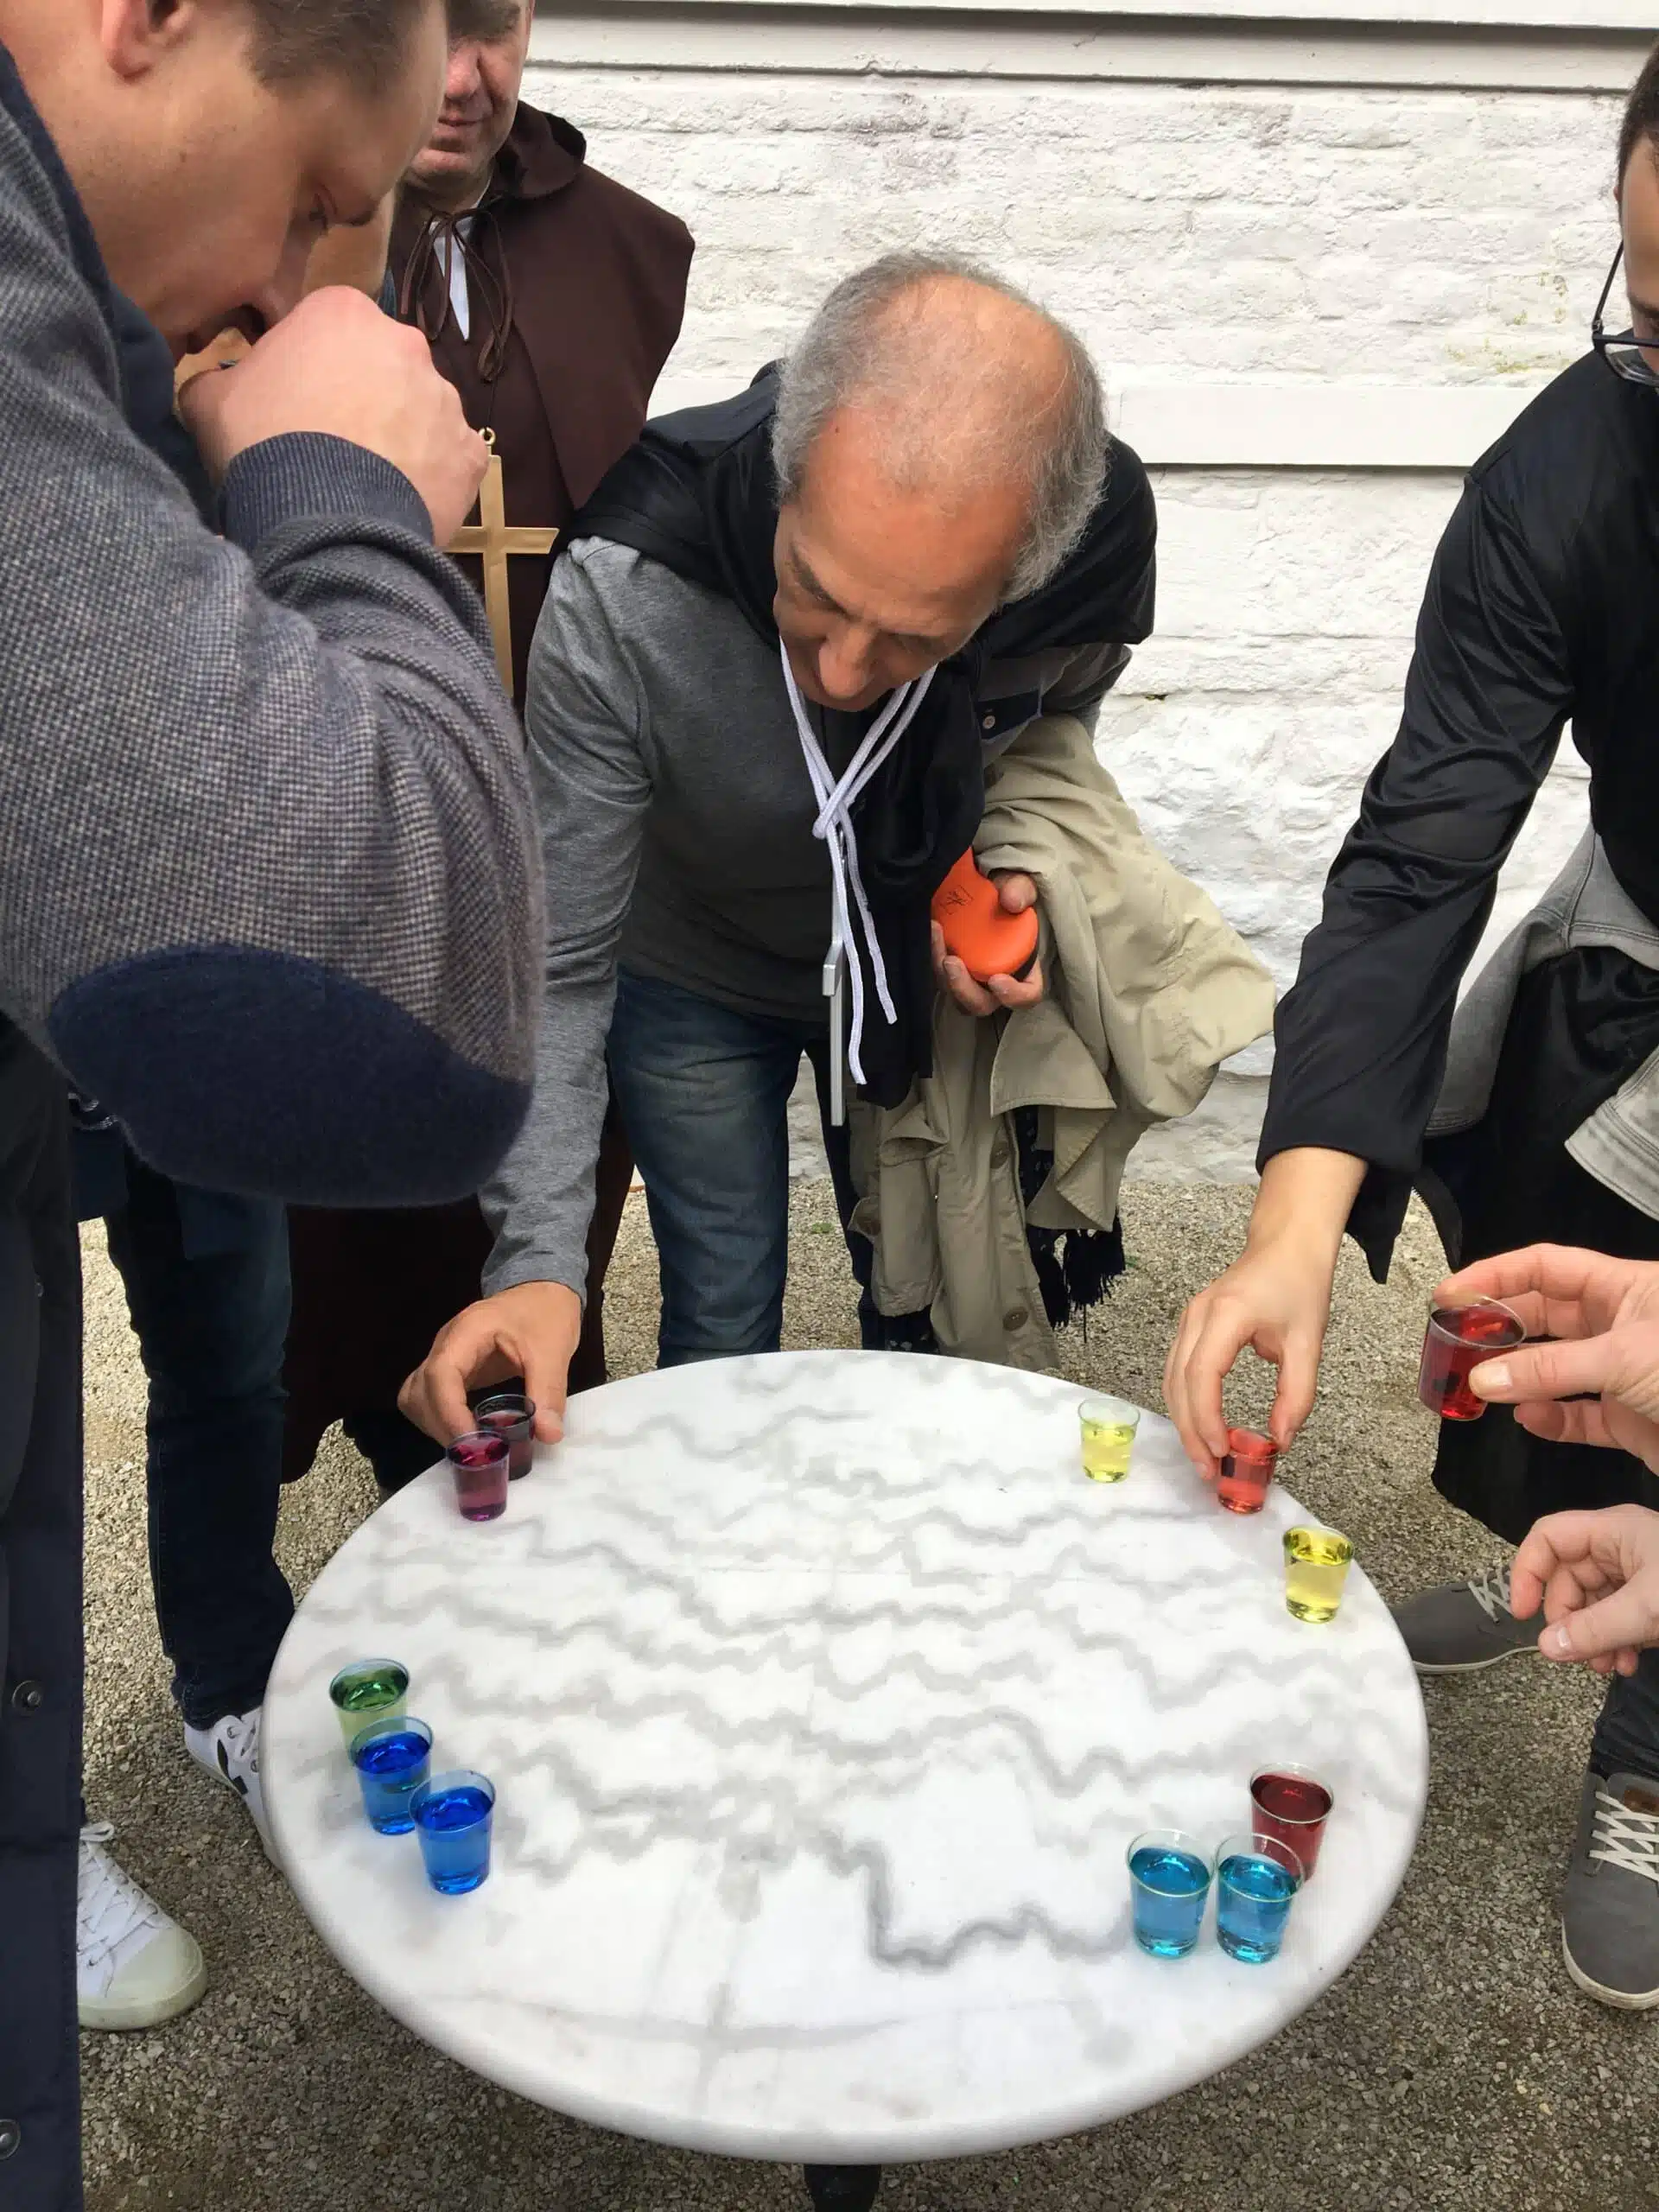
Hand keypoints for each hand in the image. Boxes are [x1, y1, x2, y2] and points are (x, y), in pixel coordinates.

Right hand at [178, 287, 488, 543]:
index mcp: (343, 311)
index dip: (310, 365)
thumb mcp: (209, 400)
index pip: (327, 327)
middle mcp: (405, 342)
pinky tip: (402, 500)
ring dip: (399, 435)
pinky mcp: (471, 453)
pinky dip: (431, 476)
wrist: (324, 521)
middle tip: (333, 443)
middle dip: (362, 395)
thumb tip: (219, 388)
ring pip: (420, 411)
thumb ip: (218, 380)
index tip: (296, 403)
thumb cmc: (263, 444)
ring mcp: (445, 399)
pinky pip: (450, 459)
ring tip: (367, 480)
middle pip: (382, 364)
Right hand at [399, 1281, 583, 1450]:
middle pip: (419, 1391)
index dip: (449, 1414)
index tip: (472, 1443)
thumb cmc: (546, 1313)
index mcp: (467, 1333)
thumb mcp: (553, 1350)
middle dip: (442, 1426)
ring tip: (471, 1445)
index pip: (439, 1375)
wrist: (542, 1291)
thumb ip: (548, 1391)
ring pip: (415, 1397)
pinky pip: (428, 1398)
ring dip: (435, 1425)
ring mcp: (444, 1357)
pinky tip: (467, 1433)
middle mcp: (446, 1345)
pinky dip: (440, 1419)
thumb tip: (548, 1435)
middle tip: (476, 1452)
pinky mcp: (451, 1369)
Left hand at [931, 872, 1044, 1015]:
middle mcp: (996, 981)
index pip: (1027, 996)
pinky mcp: (950, 970)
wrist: (981, 884)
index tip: (996, 980)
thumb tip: (1011, 901)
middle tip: (951, 962)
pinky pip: (939, 976)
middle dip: (964, 990)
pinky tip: (932, 929)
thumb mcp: (1019, 884)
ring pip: (954, 995)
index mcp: (1025, 968)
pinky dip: (933, 956)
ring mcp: (971, 979)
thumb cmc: (1006, 890)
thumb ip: (1021, 889)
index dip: (1014, 995)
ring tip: (936, 936)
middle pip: (982, 1004)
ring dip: (942, 975)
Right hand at [1162, 1148, 1364, 1475]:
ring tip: (1205, 1458)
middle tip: (1210, 1471)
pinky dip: (1185, 1403)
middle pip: (1178, 1383)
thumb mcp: (1308, 1343)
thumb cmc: (1299, 1285)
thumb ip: (1297, 1395)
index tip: (1221, 1452)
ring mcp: (1189, 1320)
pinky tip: (1201, 1428)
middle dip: (1190, 1431)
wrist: (1287, 1245)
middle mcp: (1197, 1317)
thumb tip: (1281, 1440)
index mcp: (1226, 1315)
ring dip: (1184, 1421)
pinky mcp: (1191, 1327)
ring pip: (1171, 1380)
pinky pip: (1177, 1371)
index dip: (1206, 1418)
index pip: (1202, 1375)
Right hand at [1444, 1245, 1658, 1470]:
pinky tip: (1528, 1418)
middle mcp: (1621, 1324)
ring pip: (1555, 1368)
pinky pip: (1578, 1415)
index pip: (1544, 1267)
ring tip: (1479, 1386)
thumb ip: (1549, 1369)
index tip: (1449, 1295)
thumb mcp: (1624, 1358)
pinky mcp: (1630, 1419)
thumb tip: (1482, 1379)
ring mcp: (1624, 1373)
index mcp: (1625, 1287)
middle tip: (1453, 1344)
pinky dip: (1551, 1418)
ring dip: (1517, 1377)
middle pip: (1544, 1316)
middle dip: (1499, 1328)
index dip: (1494, 1275)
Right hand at [1511, 1504, 1658, 1675]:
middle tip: (1578, 1655)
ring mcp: (1640, 1573)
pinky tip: (1629, 1665)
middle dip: (1569, 1619)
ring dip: (1593, 1638)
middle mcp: (1621, 1546)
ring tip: (1609, 1668)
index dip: (1527, 1572)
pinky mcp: (1654, 1598)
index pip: (1548, 1537)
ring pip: (1593, 1603)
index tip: (1523, 1616)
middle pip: (1568, 1577)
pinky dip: (1615, 1642)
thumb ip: (1595, 1629)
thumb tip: (1547, 1647)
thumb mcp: (1648, 1610)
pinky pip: (1618, 1617)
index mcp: (1614, 1530)